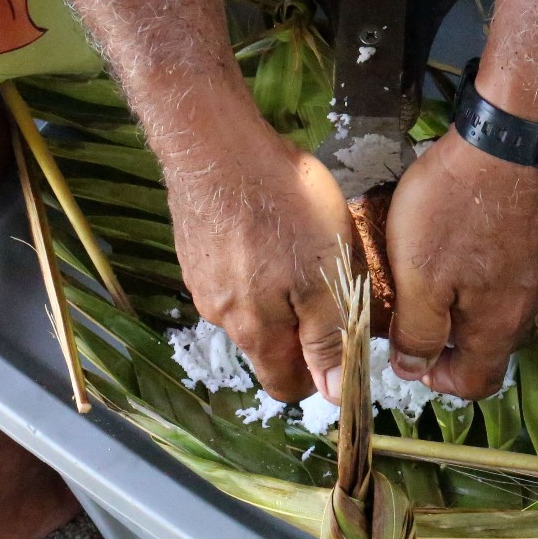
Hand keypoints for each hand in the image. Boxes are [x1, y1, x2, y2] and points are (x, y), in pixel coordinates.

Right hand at [163, 112, 355, 402]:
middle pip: (268, 345)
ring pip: (250, 306)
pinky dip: (256, 263)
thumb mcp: (324, 275)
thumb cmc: (280, 205)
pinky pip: (232, 272)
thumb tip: (334, 395)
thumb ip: (328, 337)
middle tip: (332, 285)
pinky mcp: (195, 247)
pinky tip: (271, 227)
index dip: (317, 378)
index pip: (284, 385)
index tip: (342, 346)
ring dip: (279, 292)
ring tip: (304, 248)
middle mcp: (220, 314)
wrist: (216, 143)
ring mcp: (202, 279)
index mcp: (254, 330)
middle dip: (302, 328)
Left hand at [383, 129, 537, 398]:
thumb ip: (417, 330)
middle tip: (414, 312)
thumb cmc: (453, 209)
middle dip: (452, 341)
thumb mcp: (418, 276)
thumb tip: (413, 369)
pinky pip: (512, 273)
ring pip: (502, 308)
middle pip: (492, 347)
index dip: (441, 382)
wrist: (506, 141)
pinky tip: (462, 242)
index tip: (412, 355)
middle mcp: (529, 305)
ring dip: (467, 305)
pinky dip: (485, 273)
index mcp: (499, 325)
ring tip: (433, 274)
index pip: (478, 384)